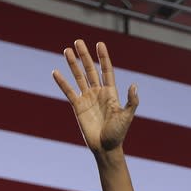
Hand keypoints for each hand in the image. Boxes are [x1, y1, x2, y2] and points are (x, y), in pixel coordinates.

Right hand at [53, 40, 138, 154]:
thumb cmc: (118, 133)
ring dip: (73, 64)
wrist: (106, 148)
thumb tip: (134, 85)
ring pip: (79, 77)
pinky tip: (56, 72)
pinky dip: (62, 82)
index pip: (106, 71)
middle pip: (90, 70)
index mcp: (111, 93)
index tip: (100, 44)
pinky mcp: (78, 107)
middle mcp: (98, 93)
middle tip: (78, 41)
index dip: (103, 58)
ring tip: (67, 50)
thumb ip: (131, 101)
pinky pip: (69, 92)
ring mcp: (87, 99)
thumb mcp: (126, 116)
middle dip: (85, 56)